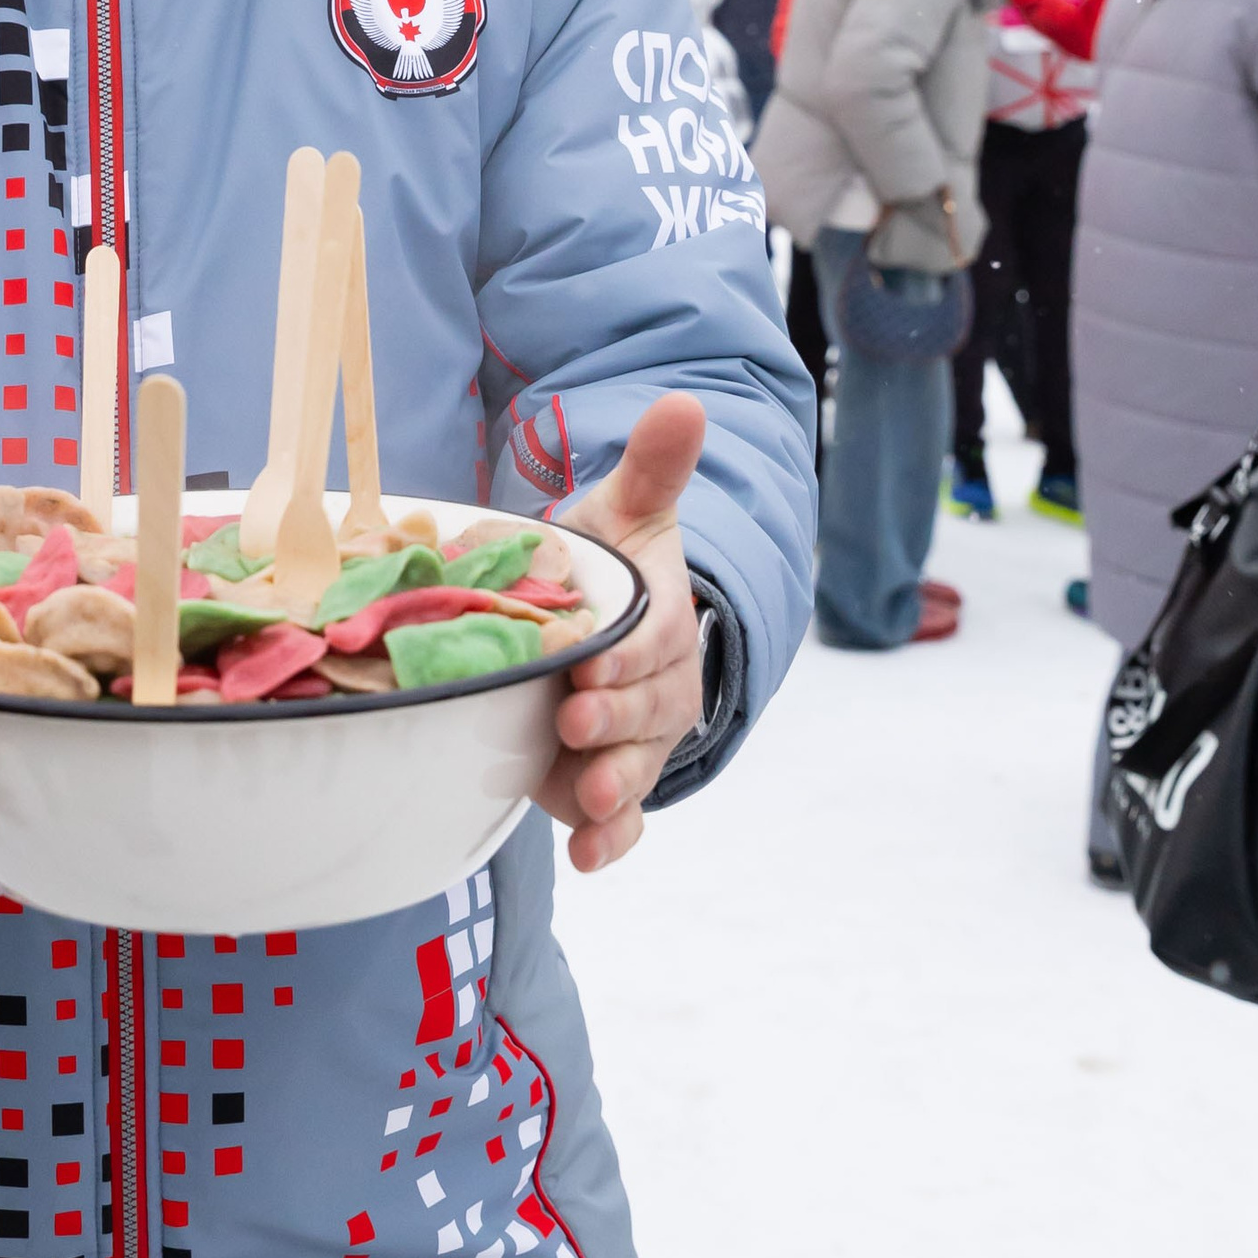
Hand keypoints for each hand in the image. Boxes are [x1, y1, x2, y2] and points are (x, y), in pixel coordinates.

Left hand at [536, 392, 707, 876]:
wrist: (598, 627)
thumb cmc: (611, 567)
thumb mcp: (627, 513)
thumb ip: (653, 470)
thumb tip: (684, 402)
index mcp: (664, 626)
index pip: (655, 644)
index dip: (628, 657)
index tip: (590, 664)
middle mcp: (658, 690)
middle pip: (644, 711)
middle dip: (613, 720)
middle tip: (572, 719)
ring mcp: (635, 743)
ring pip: (636, 770)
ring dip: (614, 788)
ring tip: (586, 800)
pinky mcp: (608, 781)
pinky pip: (624, 819)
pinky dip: (610, 839)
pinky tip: (587, 856)